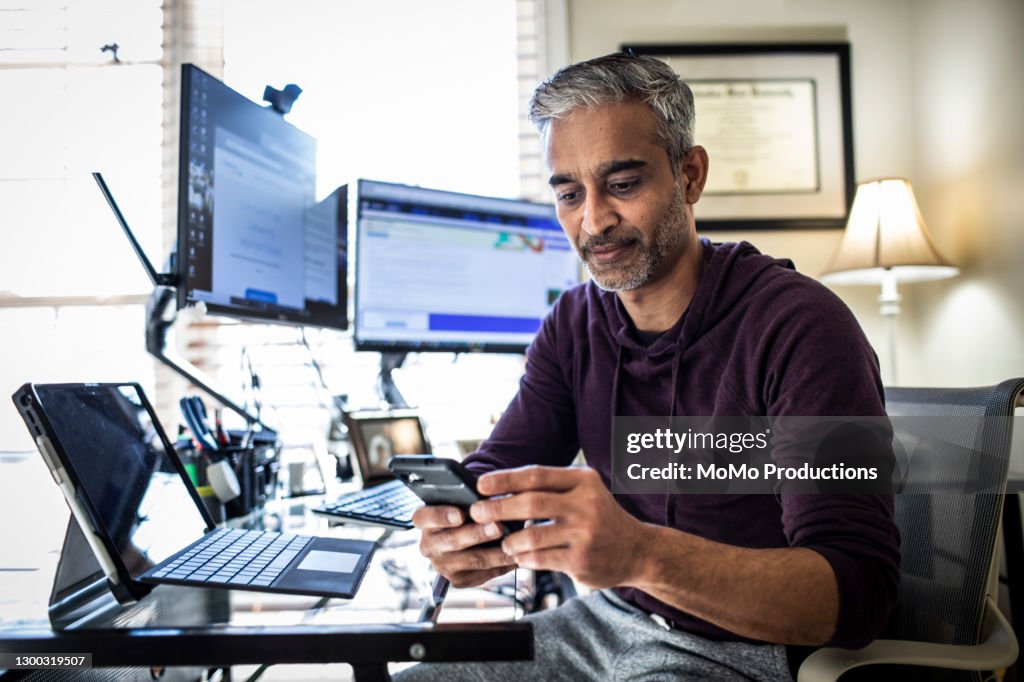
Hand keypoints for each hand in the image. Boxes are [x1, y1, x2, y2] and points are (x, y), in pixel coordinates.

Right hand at [411, 505, 517, 587]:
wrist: (467, 533)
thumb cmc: (467, 508)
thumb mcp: (463, 498)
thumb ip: (471, 498)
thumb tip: (490, 498)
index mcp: (424, 520)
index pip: (424, 517)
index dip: (441, 516)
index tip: (460, 514)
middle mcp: (428, 545)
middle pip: (451, 541)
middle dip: (477, 534)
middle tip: (498, 526)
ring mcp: (442, 565)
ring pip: (472, 560)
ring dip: (495, 552)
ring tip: (514, 543)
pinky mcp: (458, 580)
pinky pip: (483, 574)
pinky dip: (503, 565)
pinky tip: (517, 556)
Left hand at [470, 465, 646, 588]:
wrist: (637, 549)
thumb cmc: (599, 517)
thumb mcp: (583, 492)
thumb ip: (549, 488)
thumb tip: (499, 489)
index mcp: (583, 480)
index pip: (537, 475)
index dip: (504, 479)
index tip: (480, 485)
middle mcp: (586, 504)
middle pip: (531, 503)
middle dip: (497, 508)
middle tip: (477, 512)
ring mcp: (585, 533)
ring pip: (531, 536)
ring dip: (510, 540)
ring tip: (504, 541)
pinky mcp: (581, 560)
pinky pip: (540, 558)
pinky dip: (524, 558)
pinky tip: (520, 556)